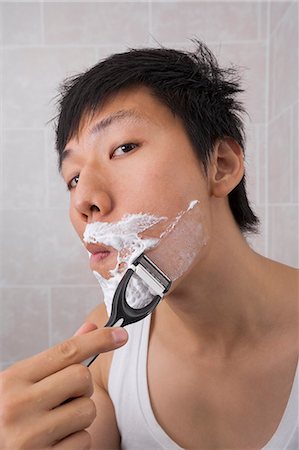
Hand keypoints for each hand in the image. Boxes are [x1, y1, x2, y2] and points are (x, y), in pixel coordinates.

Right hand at [0, 323, 127, 448]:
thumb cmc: (8, 414)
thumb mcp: (24, 382)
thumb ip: (58, 357)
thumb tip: (90, 328)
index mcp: (13, 379)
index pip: (67, 351)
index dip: (98, 340)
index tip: (121, 334)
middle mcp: (18, 405)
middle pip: (82, 377)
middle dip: (82, 387)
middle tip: (65, 397)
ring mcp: (29, 436)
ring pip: (88, 410)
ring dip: (80, 416)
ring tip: (56, 421)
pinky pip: (84, 440)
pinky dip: (75, 441)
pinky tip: (54, 441)